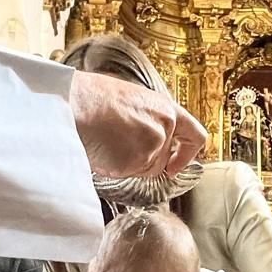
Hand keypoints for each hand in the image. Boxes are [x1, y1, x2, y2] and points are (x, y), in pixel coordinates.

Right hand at [69, 71, 205, 177]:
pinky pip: (128, 174)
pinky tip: (102, 149)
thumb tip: (145, 136)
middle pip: (162, 160)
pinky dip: (115, 168)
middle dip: (142, 161)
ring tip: (107, 142)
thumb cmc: (94, 97)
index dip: (187, 155)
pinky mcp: (137, 161)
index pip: (195, 136)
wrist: (76, 103)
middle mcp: (165, 127)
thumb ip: (148, 119)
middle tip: (119, 148)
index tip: (175, 166)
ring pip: (144, 170)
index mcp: (166, 108)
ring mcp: (153, 145)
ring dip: (128, 164)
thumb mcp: (131, 99)